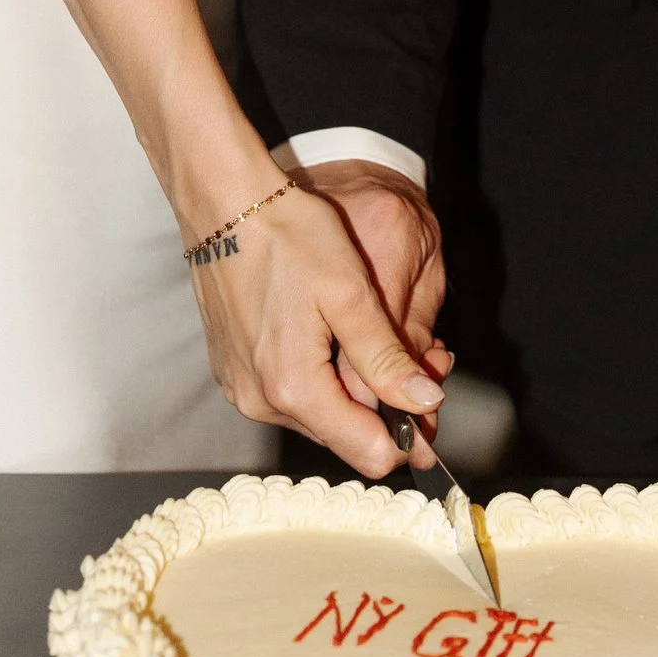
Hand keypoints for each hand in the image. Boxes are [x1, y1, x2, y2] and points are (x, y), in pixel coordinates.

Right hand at [186, 175, 448, 472]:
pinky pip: (290, 393)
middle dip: (385, 408)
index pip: (369, 453)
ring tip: (376, 339)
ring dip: (354, 390)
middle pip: (345, 436)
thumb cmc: (288, 236)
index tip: (432, 402)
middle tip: (417, 360)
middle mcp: (260, 401)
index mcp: (293, 387)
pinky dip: (321, 376)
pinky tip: (336, 334)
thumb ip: (387, 358)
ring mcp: (242, 387)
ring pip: (320, 415)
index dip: (410, 436)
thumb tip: (425, 405)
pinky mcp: (235, 371)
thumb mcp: (352, 293)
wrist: (225, 203)